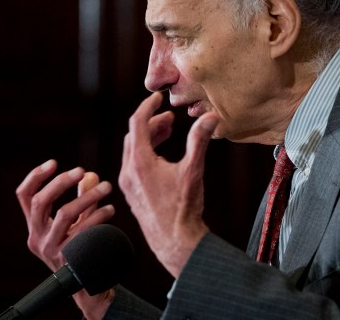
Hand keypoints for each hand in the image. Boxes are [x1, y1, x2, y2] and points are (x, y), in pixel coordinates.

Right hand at [16, 160, 115, 318]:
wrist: (89, 287)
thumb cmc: (82, 250)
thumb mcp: (77, 223)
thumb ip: (81, 199)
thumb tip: (90, 175)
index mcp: (34, 228)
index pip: (24, 196)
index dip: (36, 176)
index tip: (54, 162)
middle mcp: (37, 239)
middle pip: (41, 202)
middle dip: (62, 182)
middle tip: (83, 170)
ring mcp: (51, 250)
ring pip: (64, 214)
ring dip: (87, 196)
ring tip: (106, 188)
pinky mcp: (68, 259)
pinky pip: (83, 230)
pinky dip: (98, 217)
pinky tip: (110, 210)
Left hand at [118, 92, 218, 276]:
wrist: (175, 242)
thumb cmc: (183, 208)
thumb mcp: (193, 171)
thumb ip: (200, 141)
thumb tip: (211, 117)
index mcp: (140, 162)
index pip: (137, 123)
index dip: (148, 106)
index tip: (158, 98)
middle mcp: (128, 171)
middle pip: (134, 135)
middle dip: (151, 123)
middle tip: (169, 119)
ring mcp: (128, 184)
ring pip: (132, 150)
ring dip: (148, 137)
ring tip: (168, 132)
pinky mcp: (132, 193)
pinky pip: (133, 164)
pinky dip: (145, 153)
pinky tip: (162, 157)